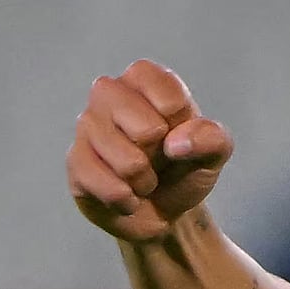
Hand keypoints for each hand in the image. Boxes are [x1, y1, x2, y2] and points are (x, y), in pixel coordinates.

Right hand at [68, 60, 235, 249]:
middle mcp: (109, 93)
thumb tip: (176, 144)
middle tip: (157, 159)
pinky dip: (127, 201)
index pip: (170, 98)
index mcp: (143, 78)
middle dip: (161, 157)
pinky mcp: (75, 161)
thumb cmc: (184, 167)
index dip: (182, 129)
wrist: (163, 210)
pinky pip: (108, 187)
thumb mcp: (214, 152)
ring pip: (128, 163)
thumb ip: (211, 138)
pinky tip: (126, 196)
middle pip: (147, 130)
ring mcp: (87, 125)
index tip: (178, 135)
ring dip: (145, 182)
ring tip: (142, 178)